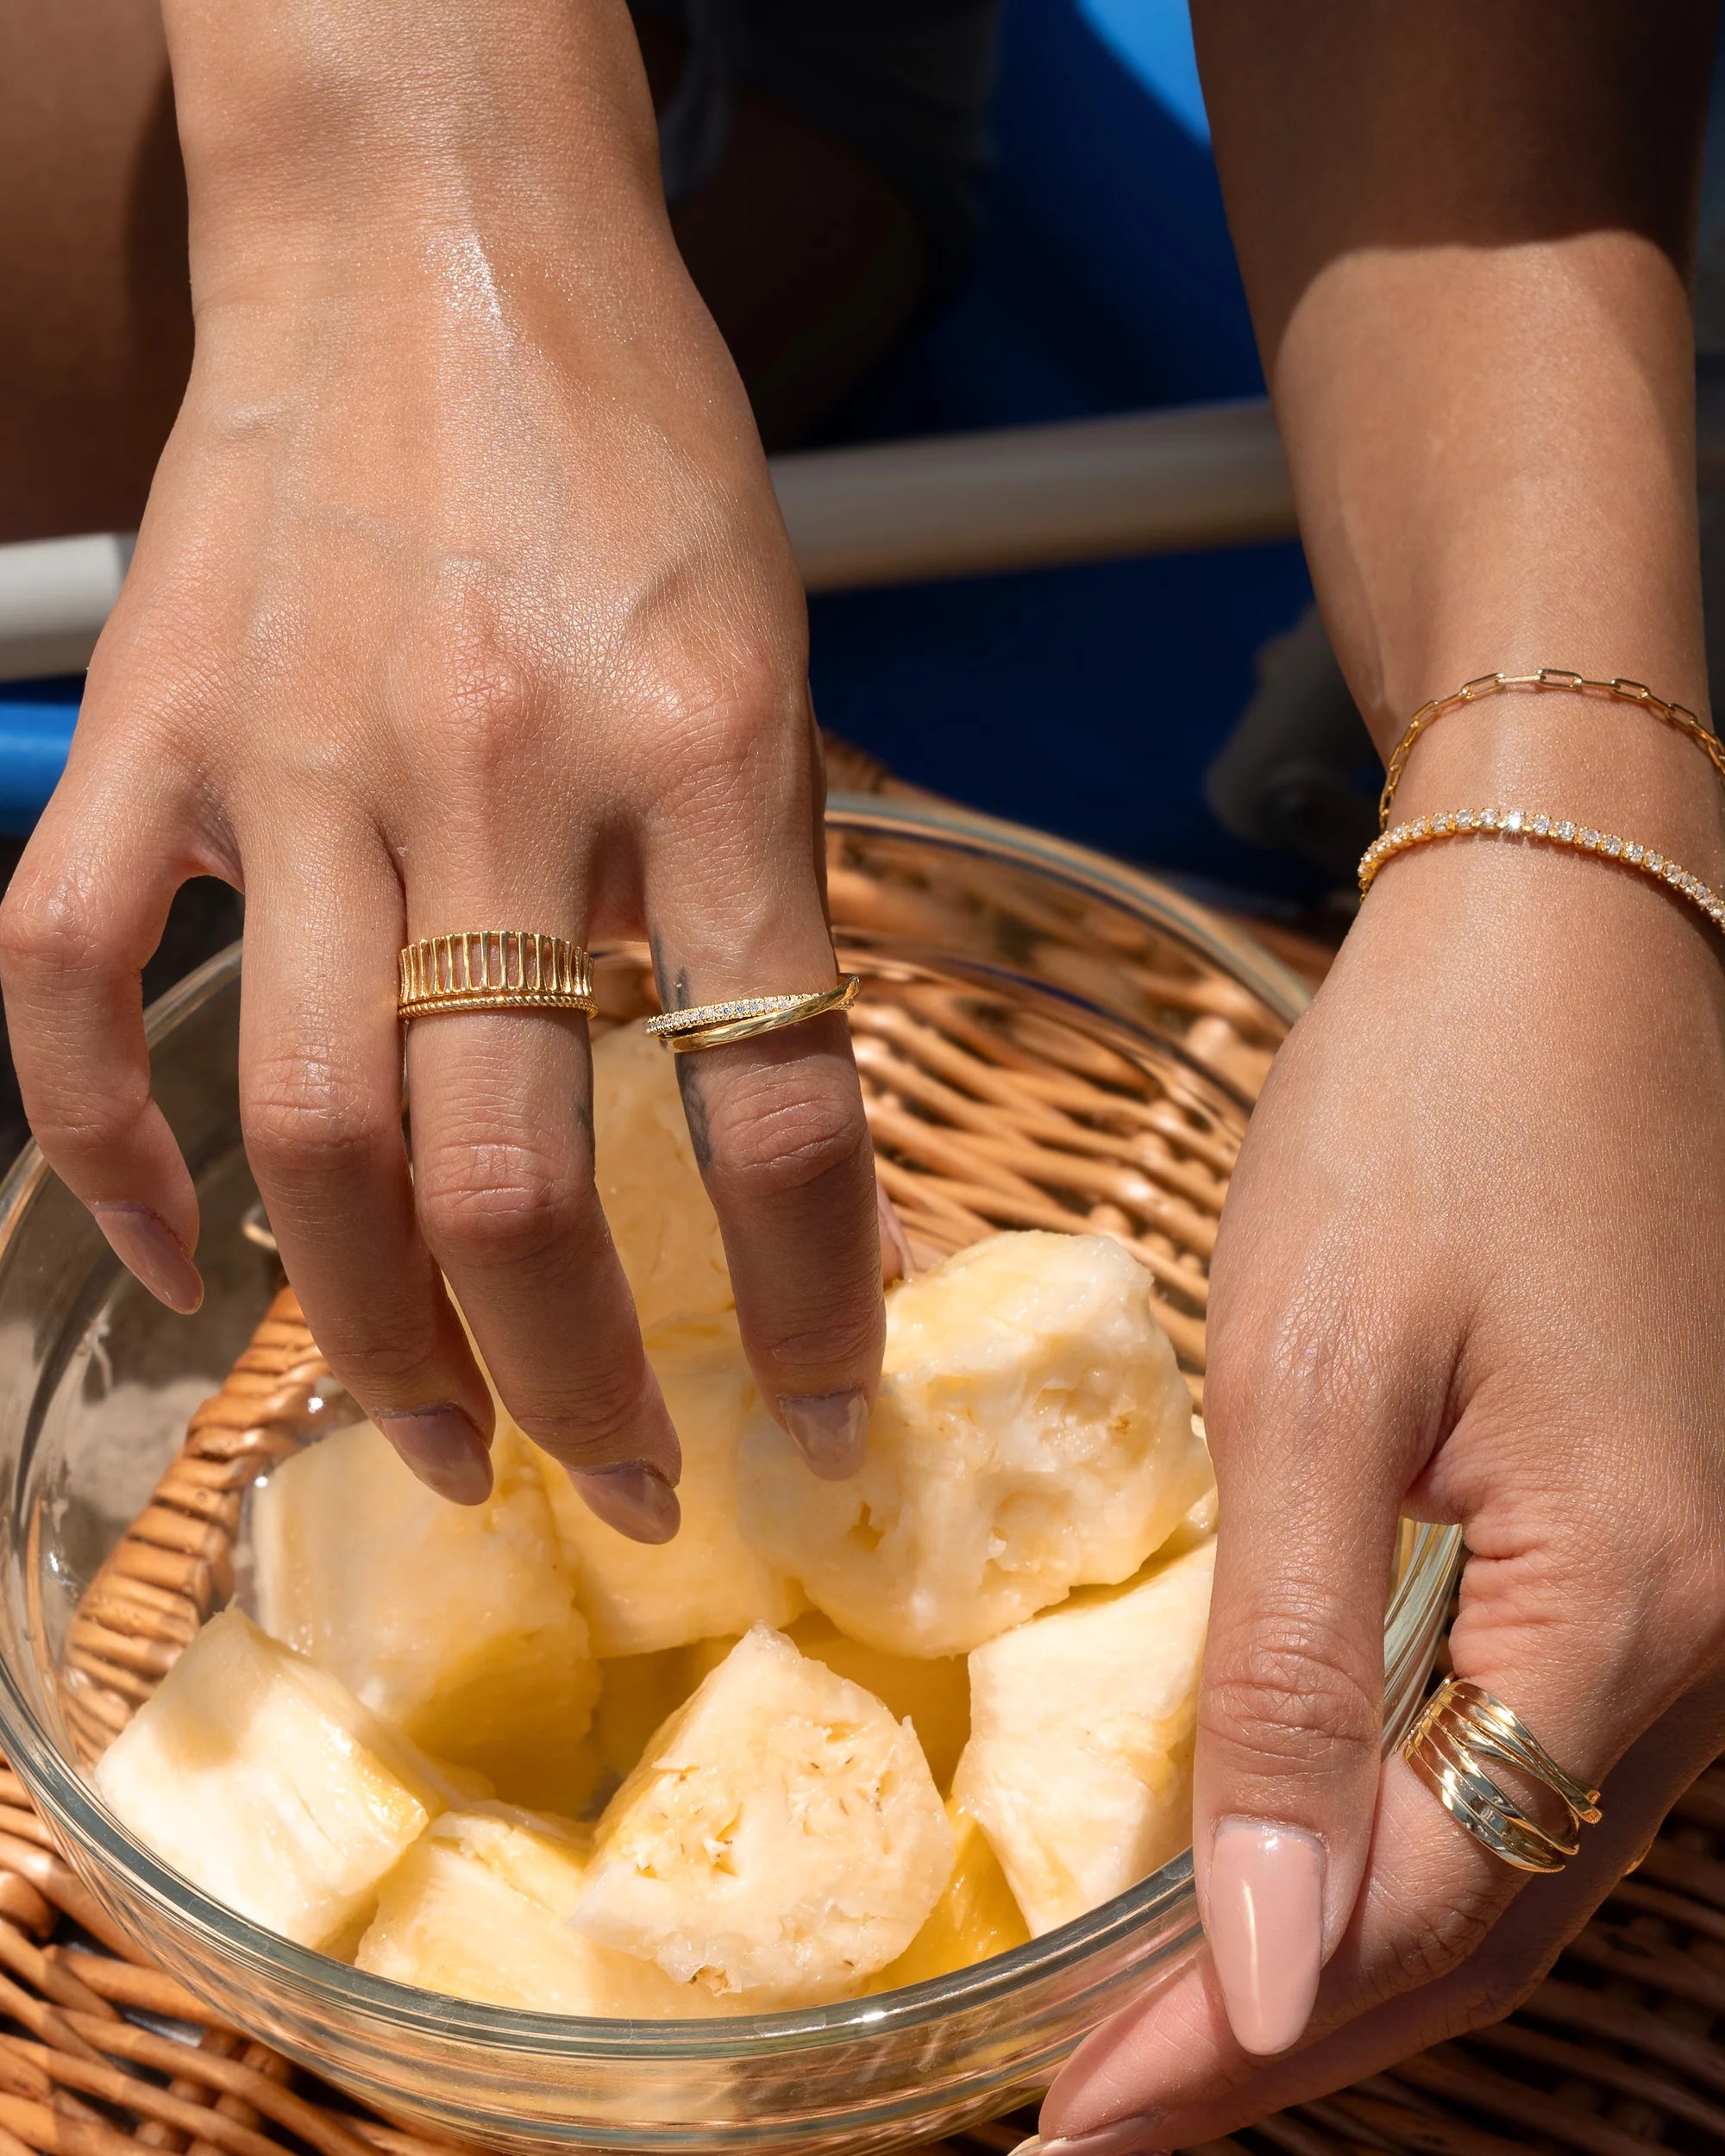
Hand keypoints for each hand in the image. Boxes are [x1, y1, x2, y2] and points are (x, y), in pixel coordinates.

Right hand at [0, 0, 884, 1533]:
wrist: (429, 228)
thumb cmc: (632, 444)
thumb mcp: (768, 658)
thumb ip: (752, 886)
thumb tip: (747, 1126)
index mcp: (708, 745)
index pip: (771, 1100)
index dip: (804, 1298)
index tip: (814, 1413)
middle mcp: (501, 770)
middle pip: (510, 1172)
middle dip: (567, 1381)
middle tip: (611, 1489)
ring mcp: (299, 755)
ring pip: (303, 1133)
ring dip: (365, 1328)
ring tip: (430, 1435)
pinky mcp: (155, 727)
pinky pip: (63, 976)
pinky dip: (98, 1148)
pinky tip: (170, 1258)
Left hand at [1040, 832, 1724, 2147]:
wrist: (1555, 947)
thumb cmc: (1434, 1120)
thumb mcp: (1317, 1383)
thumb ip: (1294, 1679)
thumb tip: (1262, 1963)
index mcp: (1635, 1617)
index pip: (1420, 1921)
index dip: (1241, 2040)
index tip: (1074, 2123)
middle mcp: (1703, 1649)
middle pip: (1484, 1923)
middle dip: (1285, 2033)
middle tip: (1100, 2108)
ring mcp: (1692, 1602)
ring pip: (1510, 1857)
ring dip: (1340, 1953)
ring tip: (1166, 2019)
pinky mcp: (1646, 1545)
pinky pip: (1522, 1753)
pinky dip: (1397, 1835)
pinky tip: (1294, 1850)